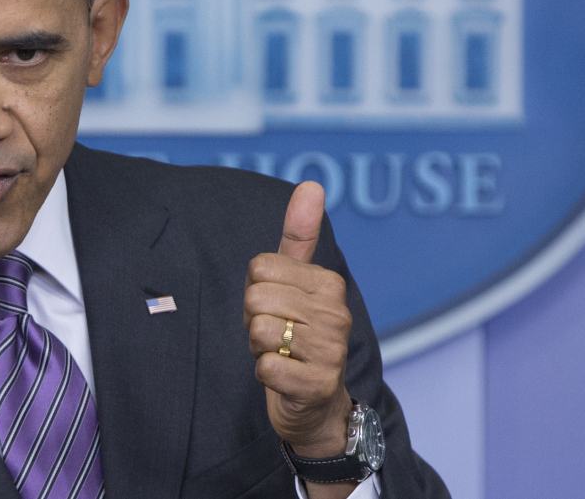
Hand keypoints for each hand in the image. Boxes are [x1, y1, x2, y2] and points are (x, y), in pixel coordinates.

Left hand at [243, 181, 353, 461]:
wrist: (314, 404)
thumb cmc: (297, 334)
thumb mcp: (296, 282)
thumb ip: (299, 235)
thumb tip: (311, 185)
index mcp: (329, 283)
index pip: (259, 267)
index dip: (256, 290)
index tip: (276, 308)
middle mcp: (336, 314)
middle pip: (256, 298)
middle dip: (253, 319)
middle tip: (275, 335)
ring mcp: (331, 352)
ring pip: (259, 331)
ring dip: (258, 348)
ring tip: (280, 354)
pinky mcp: (317, 385)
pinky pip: (265, 368)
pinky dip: (264, 374)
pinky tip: (283, 377)